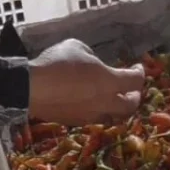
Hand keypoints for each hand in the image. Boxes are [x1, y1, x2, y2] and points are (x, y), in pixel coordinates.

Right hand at [28, 40, 143, 126]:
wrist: (30, 88)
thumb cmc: (56, 63)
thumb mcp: (77, 47)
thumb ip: (92, 57)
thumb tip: (94, 65)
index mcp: (108, 81)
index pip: (135, 81)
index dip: (140, 73)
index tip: (137, 67)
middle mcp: (104, 102)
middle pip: (131, 106)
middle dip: (135, 96)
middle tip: (131, 88)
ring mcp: (90, 115)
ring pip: (114, 116)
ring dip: (118, 107)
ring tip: (113, 98)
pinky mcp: (76, 122)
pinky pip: (95, 118)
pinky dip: (99, 111)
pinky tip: (91, 102)